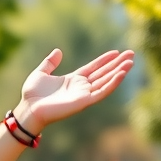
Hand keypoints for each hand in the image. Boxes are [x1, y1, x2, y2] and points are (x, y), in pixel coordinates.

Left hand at [13, 49, 134, 132]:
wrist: (28, 108)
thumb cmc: (32, 94)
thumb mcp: (40, 73)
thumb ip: (50, 63)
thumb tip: (58, 51)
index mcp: (72, 80)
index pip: (93, 68)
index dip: (105, 60)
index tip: (116, 52)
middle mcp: (80, 87)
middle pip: (103, 73)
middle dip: (117, 64)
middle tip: (131, 54)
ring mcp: (83, 94)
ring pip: (106, 81)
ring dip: (119, 72)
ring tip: (131, 62)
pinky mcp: (84, 101)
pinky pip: (102, 92)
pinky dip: (112, 83)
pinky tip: (121, 74)